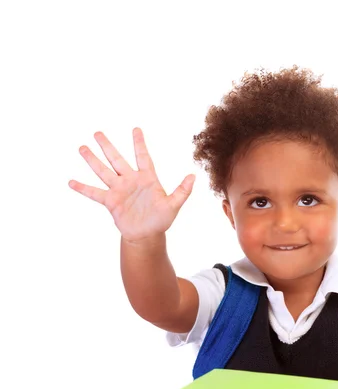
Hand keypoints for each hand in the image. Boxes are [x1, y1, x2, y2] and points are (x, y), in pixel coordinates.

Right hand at [68, 128, 194, 241]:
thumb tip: (193, 176)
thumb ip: (182, 191)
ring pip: (103, 171)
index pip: (143, 157)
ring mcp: (119, 190)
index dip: (139, 144)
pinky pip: (95, 193)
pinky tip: (71, 182)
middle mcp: (130, 181)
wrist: (147, 235)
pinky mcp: (111, 202)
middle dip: (107, 146)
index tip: (135, 129)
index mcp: (147, 179)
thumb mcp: (174, 205)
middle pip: (117, 159)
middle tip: (97, 132)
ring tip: (82, 148)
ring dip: (93, 160)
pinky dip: (83, 188)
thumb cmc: (161, 220)